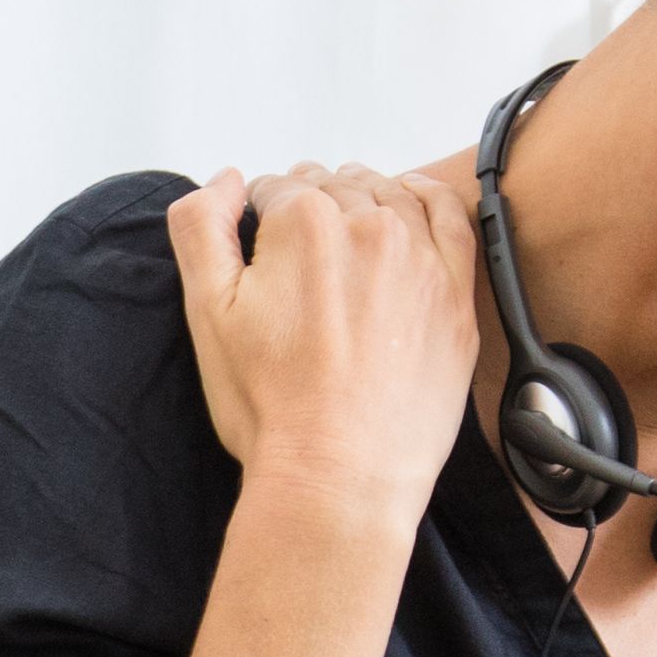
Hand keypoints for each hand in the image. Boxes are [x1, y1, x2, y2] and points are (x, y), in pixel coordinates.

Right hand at [167, 161, 475, 532]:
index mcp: (303, 222)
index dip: (262, 218)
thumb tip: (230, 180)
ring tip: (347, 242)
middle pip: (333, 187)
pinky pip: (450, 217)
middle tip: (301, 265)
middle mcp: (369, 224)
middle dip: (311, 211)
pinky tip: (412, 206)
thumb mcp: (208, 311)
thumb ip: (201, 226)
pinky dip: (427, 200)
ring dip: (364, 202)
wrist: (340, 476)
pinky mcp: (456, 291)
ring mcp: (420, 256)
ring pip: (389, 194)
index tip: (264, 259)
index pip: (276, 188)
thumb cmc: (271, 404)